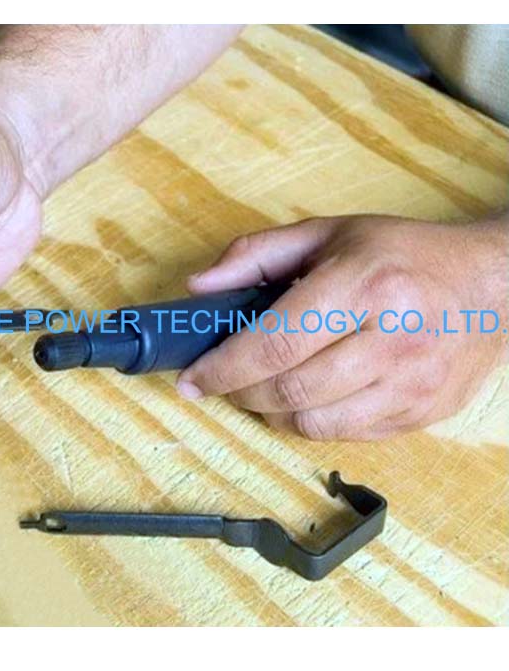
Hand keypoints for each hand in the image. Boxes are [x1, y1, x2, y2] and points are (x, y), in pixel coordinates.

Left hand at [177, 215, 508, 439]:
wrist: (493, 287)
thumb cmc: (402, 256)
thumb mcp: (328, 234)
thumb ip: (255, 255)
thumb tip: (198, 288)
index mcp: (363, 286)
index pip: (273, 344)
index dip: (222, 369)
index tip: (192, 380)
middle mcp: (392, 340)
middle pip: (288, 391)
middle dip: (240, 392)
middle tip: (222, 380)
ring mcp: (411, 384)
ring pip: (312, 424)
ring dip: (270, 412)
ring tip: (260, 388)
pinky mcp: (421, 415)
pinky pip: (343, 435)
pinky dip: (308, 422)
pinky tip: (304, 397)